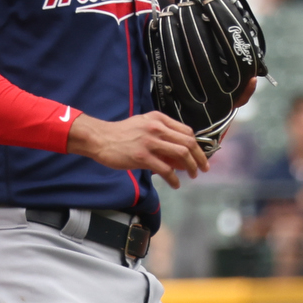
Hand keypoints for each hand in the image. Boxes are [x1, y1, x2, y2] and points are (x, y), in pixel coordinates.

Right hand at [67, 112, 206, 188]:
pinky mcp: (142, 156)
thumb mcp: (143, 125)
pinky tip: (176, 183)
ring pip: (181, 154)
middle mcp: (157, 128)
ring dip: (191, 167)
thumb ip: (161, 134)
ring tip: (192, 175)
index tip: (199, 155)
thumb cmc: (120, 134)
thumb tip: (178, 154)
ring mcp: (150, 142)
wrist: (100, 138)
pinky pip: (166, 169)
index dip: (197, 145)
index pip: (187, 131)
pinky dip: (174, 178)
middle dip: (200, 157)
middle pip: (188, 142)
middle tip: (203, 168)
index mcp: (159, 119)